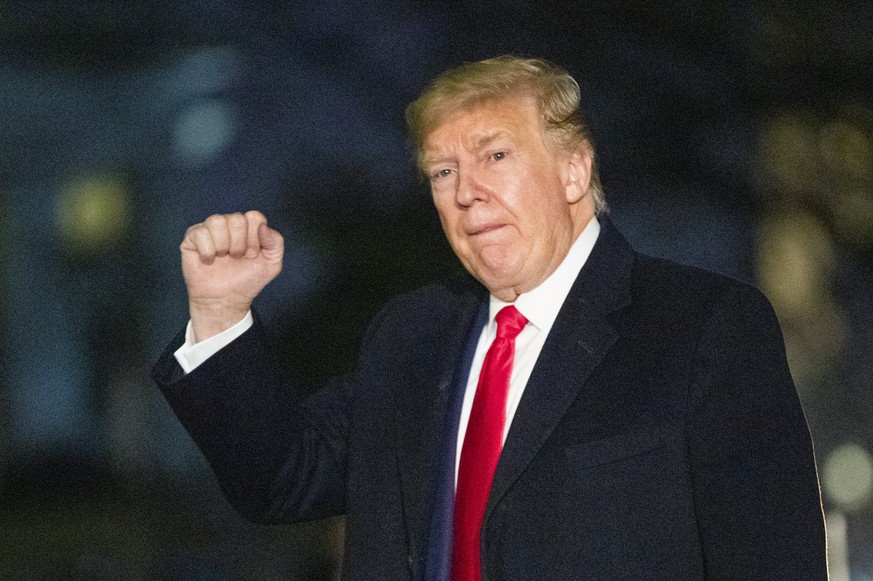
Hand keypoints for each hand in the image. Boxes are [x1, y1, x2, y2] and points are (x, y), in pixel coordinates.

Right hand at [180, 211, 283, 340]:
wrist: (225, 300)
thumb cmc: (247, 281)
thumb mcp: (272, 264)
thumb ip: (275, 242)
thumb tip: (262, 226)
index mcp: (248, 227)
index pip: (254, 217)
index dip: (254, 238)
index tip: (252, 255)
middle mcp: (228, 225)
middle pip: (236, 219)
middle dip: (239, 244)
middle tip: (237, 258)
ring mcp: (209, 230)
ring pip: (216, 221)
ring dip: (223, 245)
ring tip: (223, 258)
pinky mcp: (192, 238)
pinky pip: (200, 233)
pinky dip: (207, 251)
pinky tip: (209, 261)